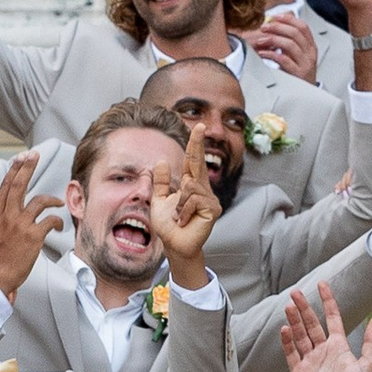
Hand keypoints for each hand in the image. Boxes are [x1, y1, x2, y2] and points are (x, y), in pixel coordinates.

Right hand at [0, 152, 63, 299]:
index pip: (6, 186)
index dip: (15, 170)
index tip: (22, 157)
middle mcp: (7, 216)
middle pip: (18, 186)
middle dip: (27, 167)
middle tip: (35, 154)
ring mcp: (20, 225)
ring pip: (38, 201)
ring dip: (52, 199)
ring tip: (58, 201)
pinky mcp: (33, 236)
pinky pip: (50, 220)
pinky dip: (57, 221)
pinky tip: (59, 226)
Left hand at [145, 129, 219, 286]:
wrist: (174, 245)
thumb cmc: (168, 226)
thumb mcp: (159, 200)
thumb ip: (161, 182)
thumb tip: (162, 161)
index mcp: (191, 185)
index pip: (193, 161)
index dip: (196, 144)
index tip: (198, 127)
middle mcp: (203, 190)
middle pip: (198, 163)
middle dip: (197, 144)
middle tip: (200, 125)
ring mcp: (210, 199)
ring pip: (190, 187)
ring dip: (179, 203)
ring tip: (179, 217)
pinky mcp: (213, 209)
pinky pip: (194, 200)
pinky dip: (184, 211)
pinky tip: (184, 221)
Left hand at [256, 6, 320, 83]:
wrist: (306, 96)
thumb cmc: (298, 74)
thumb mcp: (298, 56)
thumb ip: (291, 41)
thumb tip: (276, 24)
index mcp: (311, 47)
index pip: (303, 26)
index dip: (288, 20)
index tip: (274, 17)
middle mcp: (310, 54)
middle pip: (295, 33)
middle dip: (277, 27)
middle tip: (263, 27)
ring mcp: (305, 64)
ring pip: (289, 45)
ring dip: (272, 39)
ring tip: (260, 40)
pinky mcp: (298, 74)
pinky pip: (284, 60)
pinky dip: (271, 54)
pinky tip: (262, 53)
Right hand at [279, 280, 371, 371]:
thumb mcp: (367, 365)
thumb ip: (370, 343)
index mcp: (339, 346)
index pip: (332, 318)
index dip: (327, 301)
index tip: (321, 285)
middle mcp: (323, 350)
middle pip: (311, 324)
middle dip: (303, 308)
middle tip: (295, 293)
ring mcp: (310, 361)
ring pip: (299, 336)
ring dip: (294, 322)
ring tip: (288, 307)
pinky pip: (291, 354)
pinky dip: (287, 342)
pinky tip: (284, 329)